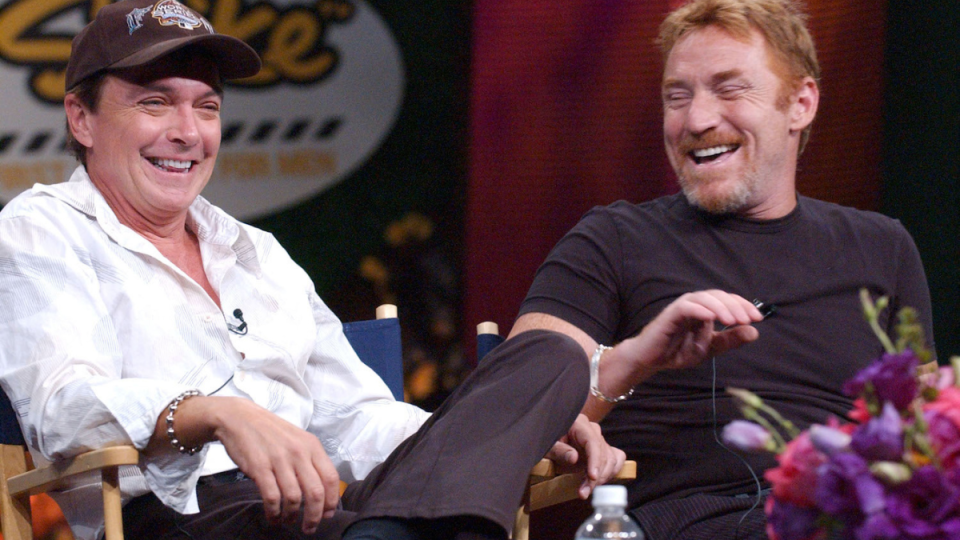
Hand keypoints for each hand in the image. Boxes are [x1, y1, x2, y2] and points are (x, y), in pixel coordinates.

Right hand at [168, 396, 339, 533]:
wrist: (240, 418)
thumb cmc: (270, 432)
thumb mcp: (298, 440)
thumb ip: (310, 460)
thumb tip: (322, 489)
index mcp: (312, 446)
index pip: (331, 478)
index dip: (331, 501)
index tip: (327, 515)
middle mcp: (299, 453)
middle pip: (316, 492)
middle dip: (314, 516)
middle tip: (309, 527)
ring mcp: (279, 460)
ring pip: (294, 498)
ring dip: (291, 516)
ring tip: (287, 521)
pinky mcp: (259, 467)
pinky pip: (272, 497)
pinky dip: (274, 512)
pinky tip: (273, 516)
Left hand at [545, 414, 625, 498]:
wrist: (549, 441)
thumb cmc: (546, 441)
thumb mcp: (547, 446)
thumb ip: (559, 450)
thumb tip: (574, 458)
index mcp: (579, 424)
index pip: (593, 442)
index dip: (595, 461)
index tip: (592, 477)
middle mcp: (592, 430)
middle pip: (603, 454)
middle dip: (595, 477)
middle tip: (583, 492)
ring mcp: (600, 440)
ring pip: (611, 460)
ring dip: (601, 478)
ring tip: (585, 491)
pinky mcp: (604, 450)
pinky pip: (616, 459)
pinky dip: (610, 473)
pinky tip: (597, 482)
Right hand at [621, 290, 763, 374]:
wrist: (651, 360)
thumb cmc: (677, 351)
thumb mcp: (710, 349)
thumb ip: (729, 340)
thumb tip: (754, 332)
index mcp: (705, 310)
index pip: (727, 300)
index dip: (743, 305)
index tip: (757, 318)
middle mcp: (695, 305)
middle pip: (718, 295)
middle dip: (735, 305)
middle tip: (747, 319)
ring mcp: (682, 308)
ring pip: (703, 297)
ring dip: (720, 307)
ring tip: (732, 321)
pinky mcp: (670, 314)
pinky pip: (686, 306)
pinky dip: (700, 310)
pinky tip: (711, 318)